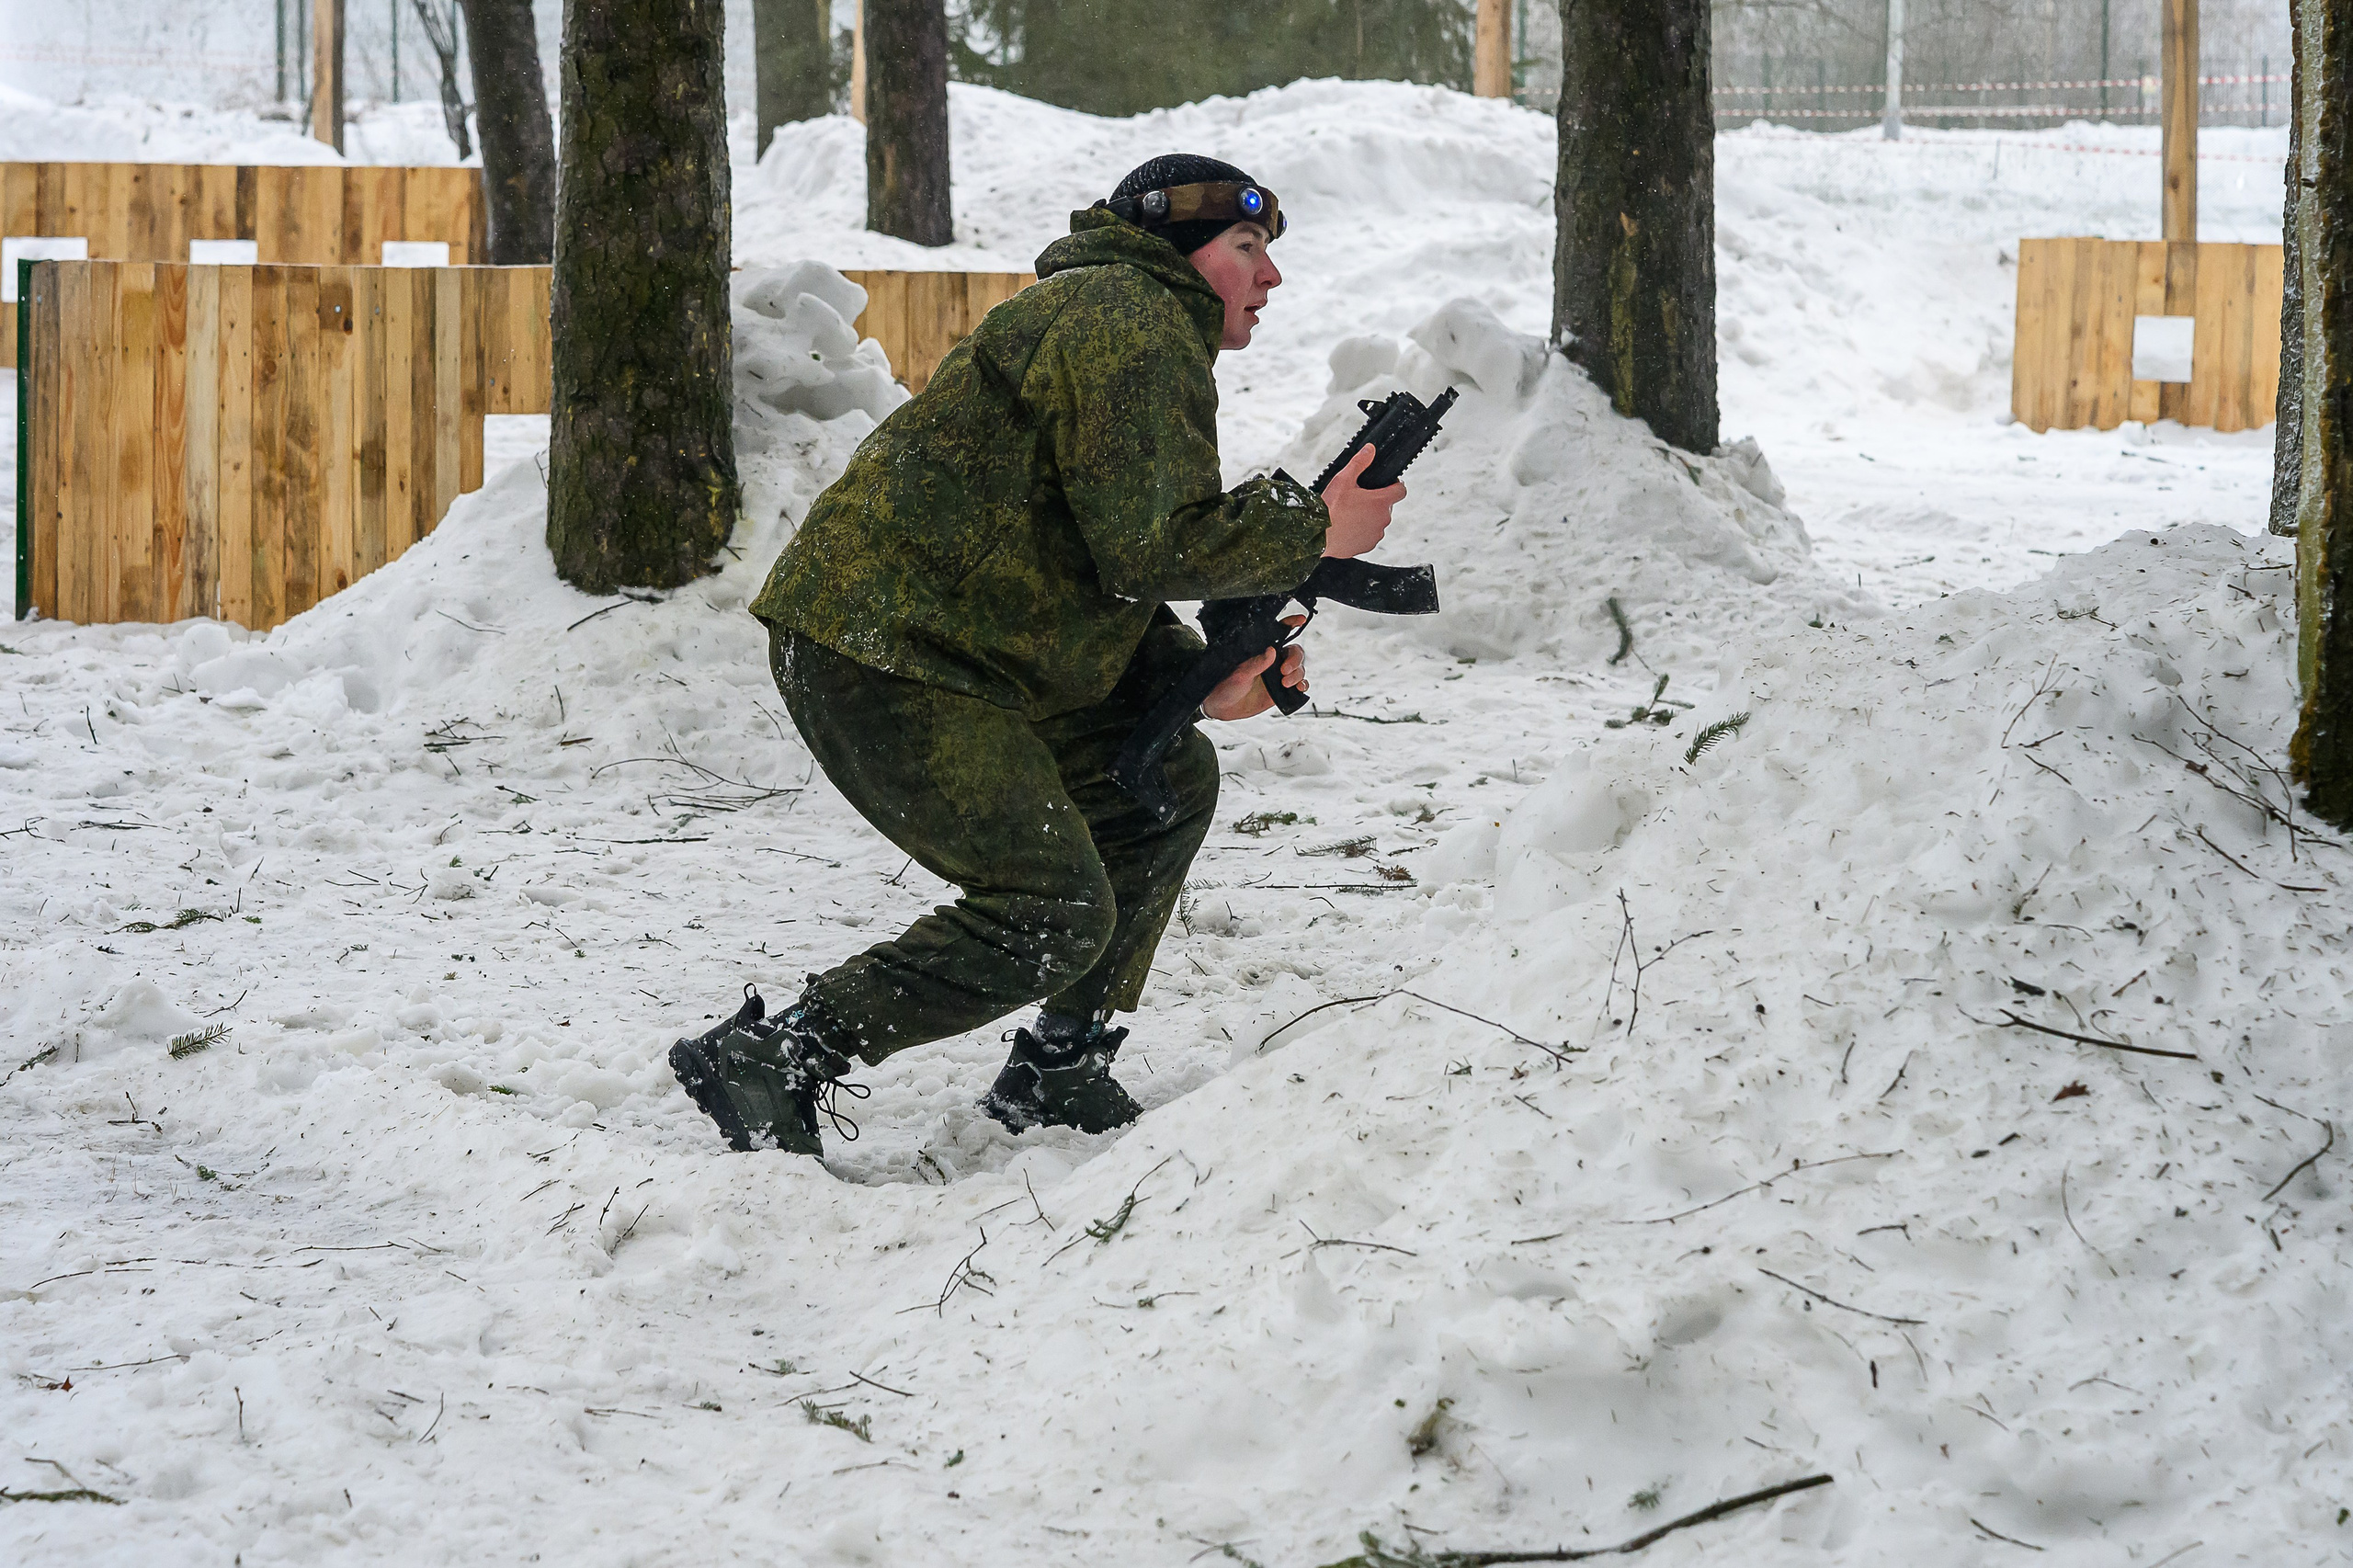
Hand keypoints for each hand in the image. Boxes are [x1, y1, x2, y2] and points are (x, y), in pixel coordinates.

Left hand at [1201, 616, 1307, 720]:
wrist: (1223, 707)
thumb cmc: (1226, 686)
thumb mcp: (1239, 673)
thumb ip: (1256, 663)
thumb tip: (1271, 650)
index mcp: (1260, 651)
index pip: (1278, 633)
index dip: (1291, 624)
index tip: (1300, 620)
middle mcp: (1271, 661)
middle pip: (1294, 652)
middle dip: (1295, 659)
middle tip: (1284, 670)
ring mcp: (1277, 676)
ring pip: (1299, 668)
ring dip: (1297, 674)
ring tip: (1285, 683)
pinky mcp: (1281, 690)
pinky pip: (1299, 684)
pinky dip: (1303, 685)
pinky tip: (1299, 688)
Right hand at [1320, 443, 1406, 559]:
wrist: (1318, 536)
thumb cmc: (1330, 510)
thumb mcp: (1343, 480)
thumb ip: (1360, 462)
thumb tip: (1370, 450)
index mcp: (1380, 502)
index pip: (1401, 490)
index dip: (1395, 485)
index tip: (1387, 485)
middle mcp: (1383, 519)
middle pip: (1386, 506)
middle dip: (1375, 501)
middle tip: (1357, 499)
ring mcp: (1376, 534)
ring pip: (1378, 520)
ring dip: (1369, 516)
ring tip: (1350, 514)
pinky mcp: (1369, 545)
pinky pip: (1370, 534)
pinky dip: (1362, 530)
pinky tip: (1348, 526)